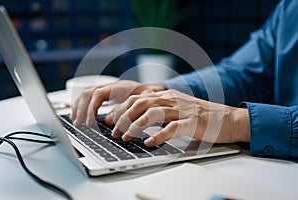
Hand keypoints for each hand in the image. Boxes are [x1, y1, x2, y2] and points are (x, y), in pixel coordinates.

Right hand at [70, 80, 165, 125]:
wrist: (153, 91)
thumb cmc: (150, 98)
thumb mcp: (144, 103)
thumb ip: (129, 110)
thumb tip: (110, 121)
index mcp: (119, 87)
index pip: (98, 94)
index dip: (91, 108)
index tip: (89, 123)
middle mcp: (110, 86)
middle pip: (88, 93)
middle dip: (81, 109)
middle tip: (79, 124)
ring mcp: (107, 89)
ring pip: (86, 94)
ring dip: (78, 107)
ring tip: (75, 121)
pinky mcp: (105, 94)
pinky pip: (88, 97)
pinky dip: (80, 106)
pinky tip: (77, 115)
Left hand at [107, 89, 249, 146]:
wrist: (226, 118)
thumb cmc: (200, 116)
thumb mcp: (176, 108)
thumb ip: (159, 110)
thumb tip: (138, 118)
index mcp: (166, 95)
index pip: (137, 98)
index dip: (121, 109)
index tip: (110, 119)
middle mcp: (171, 99)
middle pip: (140, 104)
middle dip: (123, 118)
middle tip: (114, 131)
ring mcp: (182, 110)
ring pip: (152, 114)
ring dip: (135, 126)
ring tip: (127, 138)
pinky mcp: (192, 122)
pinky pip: (171, 128)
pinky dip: (159, 136)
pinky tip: (150, 143)